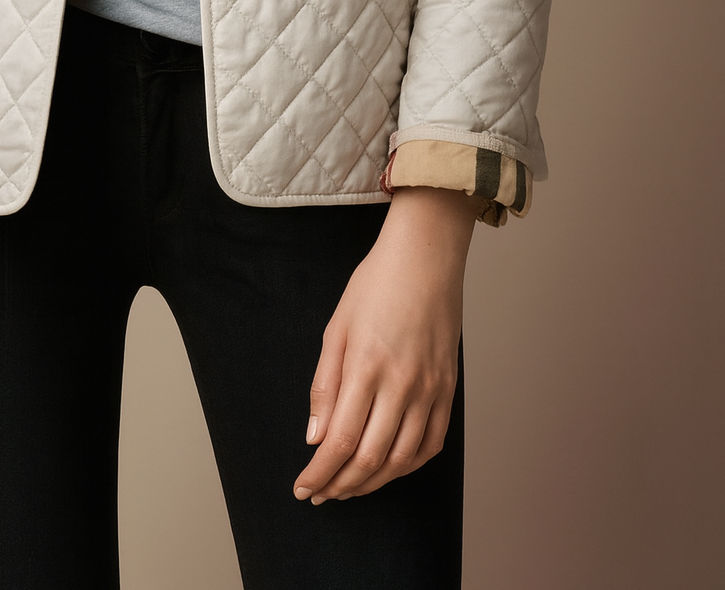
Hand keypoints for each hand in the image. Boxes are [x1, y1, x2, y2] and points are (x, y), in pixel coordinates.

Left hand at [293, 186, 477, 502]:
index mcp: (368, 367)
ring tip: (349, 488)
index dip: (319, 473)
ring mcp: (431, 389)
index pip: (339, 441)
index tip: (303, 488)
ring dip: (372, 482)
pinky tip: (389, 468)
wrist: (426, 257)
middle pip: (369, 459)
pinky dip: (408, 466)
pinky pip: (431, 444)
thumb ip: (325, 385)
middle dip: (341, 486)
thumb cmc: (376, 284)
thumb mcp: (336, 327)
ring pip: (402, 460)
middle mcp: (403, 385)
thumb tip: (315, 438)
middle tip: (321, 494)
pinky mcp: (449, 389)